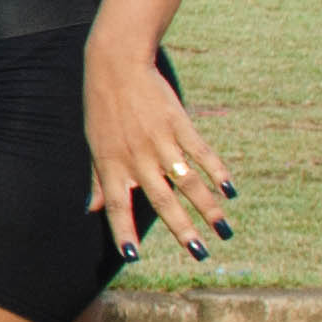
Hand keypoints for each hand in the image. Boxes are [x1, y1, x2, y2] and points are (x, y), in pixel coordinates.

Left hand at [84, 41, 233, 260]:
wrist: (116, 65)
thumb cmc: (102, 108)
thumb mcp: (93, 144)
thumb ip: (97, 179)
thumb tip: (90, 209)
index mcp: (111, 163)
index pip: (115, 204)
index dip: (123, 230)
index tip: (133, 257)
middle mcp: (136, 157)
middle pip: (161, 200)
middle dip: (181, 230)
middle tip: (199, 254)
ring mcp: (159, 141)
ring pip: (188, 182)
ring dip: (208, 208)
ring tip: (224, 231)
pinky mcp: (179, 124)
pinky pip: (202, 153)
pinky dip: (218, 172)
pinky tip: (231, 191)